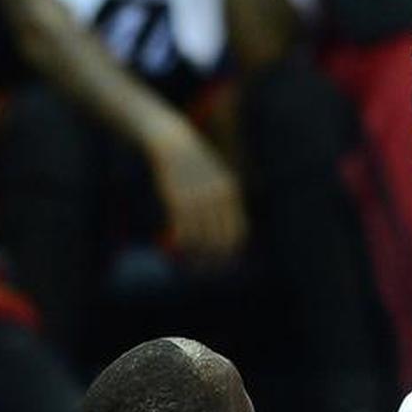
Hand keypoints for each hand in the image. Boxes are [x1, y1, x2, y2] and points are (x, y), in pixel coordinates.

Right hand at [148, 121, 247, 262]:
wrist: (174, 143)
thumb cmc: (195, 164)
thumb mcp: (215, 179)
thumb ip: (221, 203)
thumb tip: (222, 232)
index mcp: (231, 192)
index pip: (238, 232)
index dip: (231, 251)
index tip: (221, 261)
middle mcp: (217, 197)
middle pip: (220, 239)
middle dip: (213, 259)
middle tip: (202, 268)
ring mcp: (197, 198)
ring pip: (200, 239)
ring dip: (194, 254)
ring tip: (188, 259)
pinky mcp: (177, 200)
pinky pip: (182, 231)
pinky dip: (181, 243)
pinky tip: (176, 245)